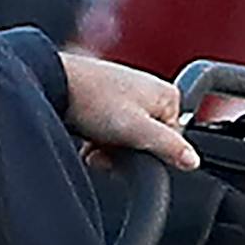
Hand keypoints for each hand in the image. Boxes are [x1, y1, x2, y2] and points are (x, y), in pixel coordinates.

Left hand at [60, 53, 198, 170]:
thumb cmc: (93, 100)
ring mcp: (126, 96)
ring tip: (91, 140)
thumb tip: (192, 161)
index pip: (170, 142)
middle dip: (123, 151)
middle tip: (103, 147)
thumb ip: (168, 146)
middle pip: (145, 141)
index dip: (146, 154)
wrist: (52, 84)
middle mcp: (149, 92)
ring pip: (124, 139)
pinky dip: (96, 139)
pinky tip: (85, 137)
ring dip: (106, 148)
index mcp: (167, 95)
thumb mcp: (136, 129)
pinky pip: (107, 131)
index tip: (125, 151)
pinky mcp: (105, 101)